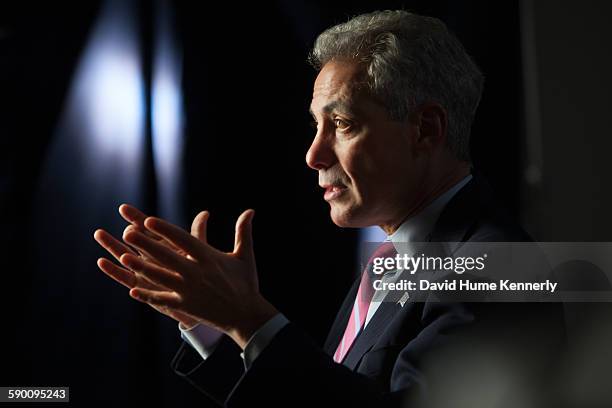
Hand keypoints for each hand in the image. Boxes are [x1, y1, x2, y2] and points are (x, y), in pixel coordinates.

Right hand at [94, 204, 199, 328]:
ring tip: (98, 233)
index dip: (135, 217)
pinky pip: (124, 276)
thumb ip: (197, 234)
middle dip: (129, 234)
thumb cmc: (198, 273)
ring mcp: (143, 269)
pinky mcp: (140, 285)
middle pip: (134, 240)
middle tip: (129, 232)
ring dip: (111, 245)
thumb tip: (205, 213)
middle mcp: (150, 254)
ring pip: (124, 255)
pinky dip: (112, 270)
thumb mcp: (198, 253)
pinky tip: (101, 261)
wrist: (198, 298)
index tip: (123, 208)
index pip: (146, 227)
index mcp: (162, 243)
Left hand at [97, 205, 277, 348]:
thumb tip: (250, 210)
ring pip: (160, 277)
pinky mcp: (185, 306)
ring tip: (123, 256)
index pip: (184, 240)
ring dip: (140, 267)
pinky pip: (162, 300)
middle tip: (127, 233)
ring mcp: (189, 291)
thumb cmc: (246, 283)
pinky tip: (132, 290)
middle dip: (146, 244)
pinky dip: (147, 295)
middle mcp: (197, 273)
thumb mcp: (245, 256)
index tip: (149, 220)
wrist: (246, 315)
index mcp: (210, 258)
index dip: (165, 229)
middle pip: (166, 256)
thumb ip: (243, 231)